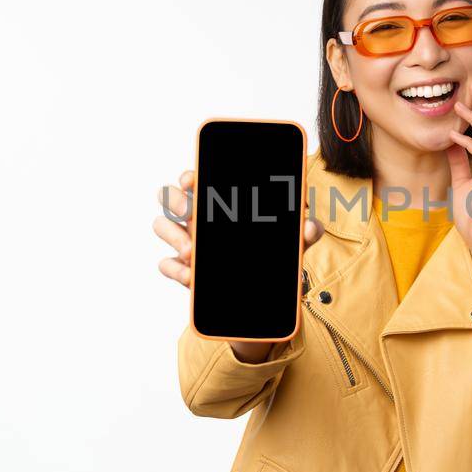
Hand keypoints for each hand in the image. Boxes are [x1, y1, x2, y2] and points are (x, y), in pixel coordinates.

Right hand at [154, 169, 322, 361]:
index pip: (195, 178)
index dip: (189, 174)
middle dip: (175, 200)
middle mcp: (198, 218)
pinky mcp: (184, 270)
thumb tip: (309, 228)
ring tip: (192, 252)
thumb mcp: (293, 243)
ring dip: (173, 235)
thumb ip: (305, 233)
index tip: (193, 179)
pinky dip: (175, 268)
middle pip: (170, 196)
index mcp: (220, 202)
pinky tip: (190, 276)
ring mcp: (187, 243)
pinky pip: (166, 264)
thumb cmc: (273, 256)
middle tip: (192, 213)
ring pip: (162, 226)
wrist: (264, 296)